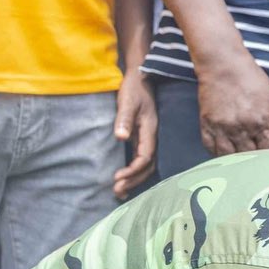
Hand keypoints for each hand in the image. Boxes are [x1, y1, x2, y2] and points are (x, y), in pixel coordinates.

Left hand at [112, 68, 157, 198]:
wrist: (140, 78)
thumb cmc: (133, 89)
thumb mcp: (127, 102)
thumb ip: (124, 119)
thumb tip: (121, 137)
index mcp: (150, 131)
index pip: (145, 157)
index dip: (133, 170)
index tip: (117, 178)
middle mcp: (152, 138)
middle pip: (148, 166)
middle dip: (133, 180)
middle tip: (117, 191)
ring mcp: (148, 138)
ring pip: (146, 165)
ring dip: (134, 179)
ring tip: (119, 191)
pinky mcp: (142, 138)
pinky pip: (141, 160)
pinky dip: (134, 172)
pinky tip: (124, 178)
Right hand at [196, 53, 268, 156]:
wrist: (222, 64)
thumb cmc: (250, 79)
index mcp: (260, 121)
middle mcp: (240, 127)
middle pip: (250, 157)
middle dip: (257, 160)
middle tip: (260, 160)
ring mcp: (221, 128)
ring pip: (230, 158)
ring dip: (238, 161)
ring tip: (244, 158)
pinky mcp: (206, 126)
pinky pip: (212, 150)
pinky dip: (220, 154)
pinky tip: (228, 151)